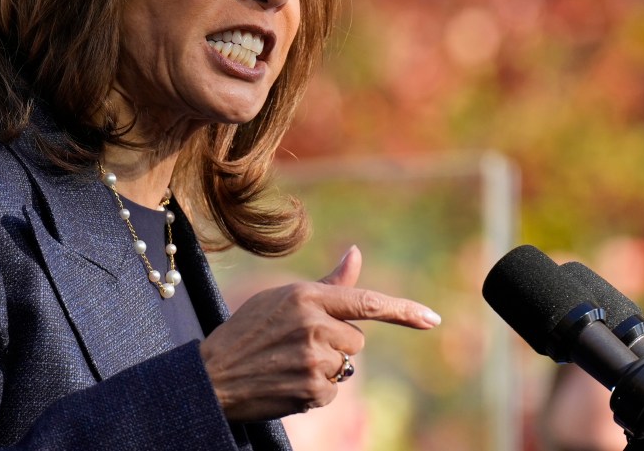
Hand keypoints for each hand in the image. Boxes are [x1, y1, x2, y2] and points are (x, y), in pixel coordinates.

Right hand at [199, 245, 440, 421]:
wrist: (212, 374)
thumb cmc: (248, 330)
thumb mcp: (283, 298)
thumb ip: (328, 283)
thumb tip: (356, 252)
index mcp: (307, 296)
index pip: (367, 302)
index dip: (404, 311)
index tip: (431, 319)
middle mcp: (314, 325)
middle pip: (356, 339)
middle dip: (334, 343)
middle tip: (296, 345)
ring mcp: (314, 359)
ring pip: (345, 366)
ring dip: (324, 367)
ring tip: (287, 363)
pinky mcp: (313, 390)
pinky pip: (333, 391)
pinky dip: (315, 390)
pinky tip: (287, 381)